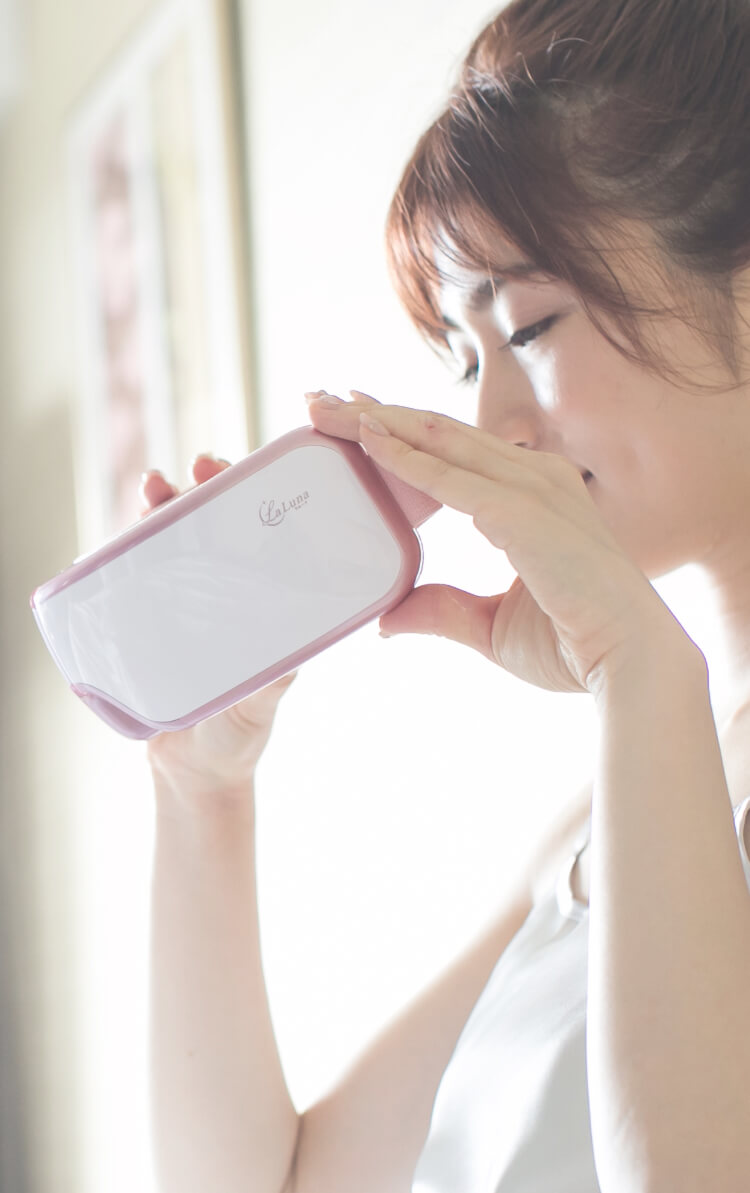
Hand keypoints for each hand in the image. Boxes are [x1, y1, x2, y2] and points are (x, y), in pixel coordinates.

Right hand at [138, 456, 297, 806]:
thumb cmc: (239, 732)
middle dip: (205, 488)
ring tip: (153, 486)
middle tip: (202, 465)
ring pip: (171, 541)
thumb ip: (276, 676)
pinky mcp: (146, 620)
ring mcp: (182, 603)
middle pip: (215, 525)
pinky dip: (122, 552)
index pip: (260, 537)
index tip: (250, 474)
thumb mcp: (264, 699)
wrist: (193, 773)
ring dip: (162, 507)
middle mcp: (223, 594)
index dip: (255, 499)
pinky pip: (132, 577)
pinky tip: (113, 534)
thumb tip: (297, 651)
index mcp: (260, 602)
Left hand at [306, 392, 683, 693]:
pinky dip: (407, 459)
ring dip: (381, 423)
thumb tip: (388, 617)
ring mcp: (533, 490)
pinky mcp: (526, 513)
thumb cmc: (575, 642)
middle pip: (439, 433)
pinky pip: (453, 480)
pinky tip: (369, 442)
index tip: (351, 420)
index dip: (400, 431)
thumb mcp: (487, 626)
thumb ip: (440, 610)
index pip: (453, 450)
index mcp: (531, 494)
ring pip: (441, 442)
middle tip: (319, 400)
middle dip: (376, 413)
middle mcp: (534, 478)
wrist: (630, 663)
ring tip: (329, 408)